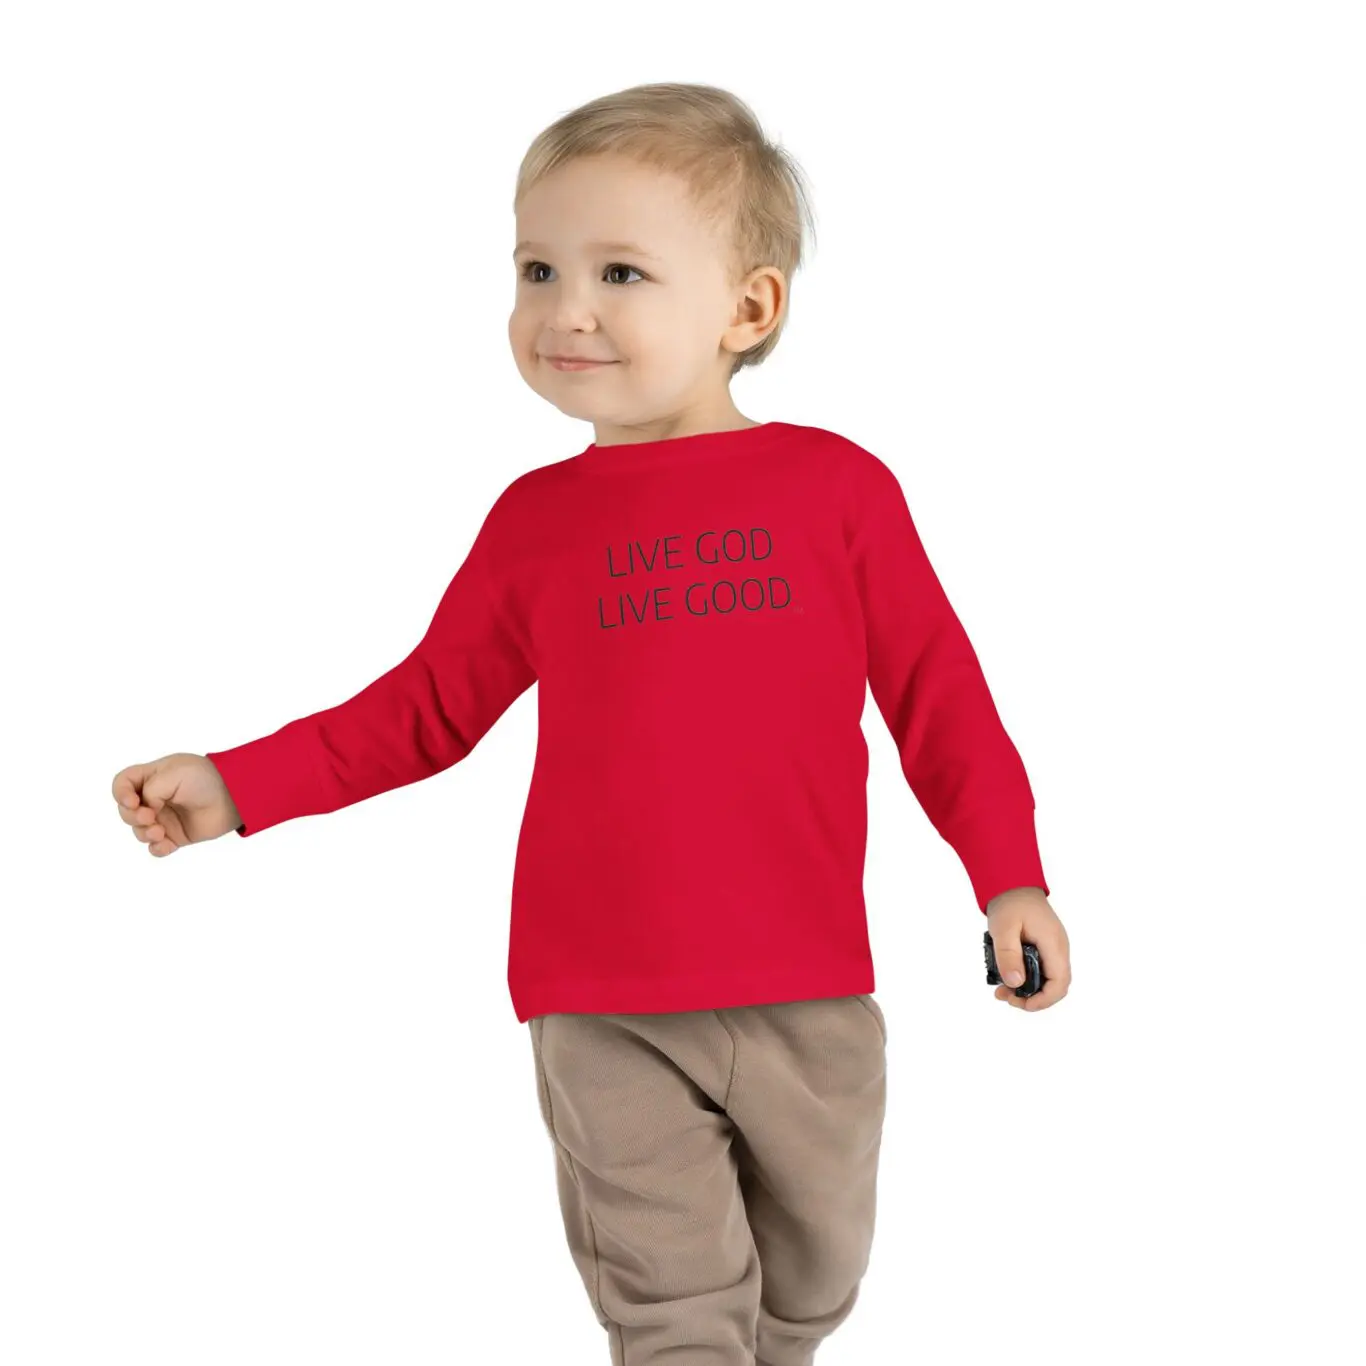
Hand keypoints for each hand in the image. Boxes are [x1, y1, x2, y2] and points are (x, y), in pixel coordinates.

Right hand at [111, 753, 241, 856]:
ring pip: (139, 831)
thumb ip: (150, 790)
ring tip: (160, 832)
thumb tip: (146, 809)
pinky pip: (157, 848)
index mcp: (151, 777)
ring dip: (144, 833)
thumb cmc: (205, 779)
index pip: (122, 784)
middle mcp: (155, 798)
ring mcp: (165, 817)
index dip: (120, 794)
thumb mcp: (173, 774)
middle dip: (132, 817)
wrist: (234, 796)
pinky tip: (166, 845)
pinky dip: (157, 848)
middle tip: (149, 817)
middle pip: (126, 811)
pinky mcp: (177, 835)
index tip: (133, 801)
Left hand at [985, 887, 1070, 1010]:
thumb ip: (1008, 955)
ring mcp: (1053, 948)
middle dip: (1032, 998)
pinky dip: (1026, 977)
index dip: (1044, 1000)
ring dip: (1027, 989)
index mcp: (1053, 944)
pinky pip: (1041, 969)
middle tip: (1006, 997)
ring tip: (1002, 989)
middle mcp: (1058, 948)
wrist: (1013, 883)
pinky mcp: (1045, 947)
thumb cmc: (1010, 902)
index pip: (1060, 983)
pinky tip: (1008, 976)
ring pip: (1048, 979)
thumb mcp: (1003, 928)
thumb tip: (1015, 983)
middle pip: (1055, 985)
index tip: (1023, 1004)